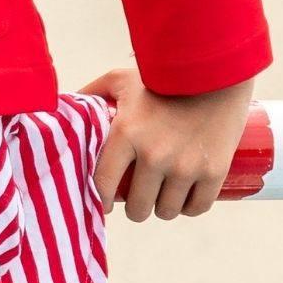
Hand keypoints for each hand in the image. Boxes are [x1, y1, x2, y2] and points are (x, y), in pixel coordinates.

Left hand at [81, 63, 254, 220]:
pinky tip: (185, 197)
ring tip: (162, 194)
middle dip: (136, 206)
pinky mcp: (213, 171)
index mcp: (126, 133)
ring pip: (166, 211)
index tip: (104, 203)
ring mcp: (185, 165)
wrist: (217, 71)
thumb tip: (65, 109)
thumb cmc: (164, 77)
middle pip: (138, 208)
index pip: (103, 185)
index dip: (101, 200)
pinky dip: (189, 207)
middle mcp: (154, 154)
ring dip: (163, 207)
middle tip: (139, 195)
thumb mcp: (123, 80)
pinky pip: (197, 209)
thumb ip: (93, 93)